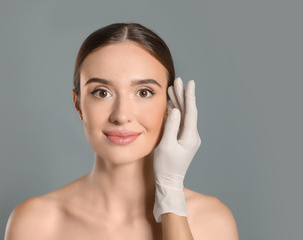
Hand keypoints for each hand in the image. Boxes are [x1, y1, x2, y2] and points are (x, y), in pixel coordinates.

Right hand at [153, 77, 200, 222]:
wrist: (168, 181)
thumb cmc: (166, 166)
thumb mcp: (166, 146)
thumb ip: (171, 127)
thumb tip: (174, 110)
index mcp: (190, 136)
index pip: (191, 112)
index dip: (189, 96)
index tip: (189, 83)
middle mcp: (192, 136)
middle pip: (187, 111)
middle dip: (182, 96)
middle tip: (178, 81)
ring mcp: (188, 138)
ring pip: (183, 116)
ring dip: (178, 102)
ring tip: (172, 89)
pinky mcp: (182, 140)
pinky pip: (180, 122)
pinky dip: (175, 112)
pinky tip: (170, 105)